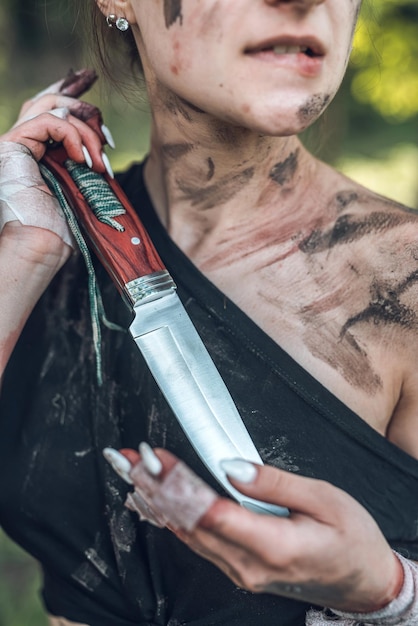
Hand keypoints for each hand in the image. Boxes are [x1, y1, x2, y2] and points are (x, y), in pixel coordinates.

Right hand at [0, 70, 112, 266]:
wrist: (42, 247)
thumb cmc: (61, 230)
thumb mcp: (79, 190)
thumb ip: (82, 166)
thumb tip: (101, 153)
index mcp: (36, 156)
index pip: (49, 113)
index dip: (69, 93)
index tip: (89, 80)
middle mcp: (22, 146)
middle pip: (46, 100)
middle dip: (74, 90)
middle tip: (93, 79)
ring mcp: (14, 145)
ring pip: (51, 108)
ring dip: (84, 128)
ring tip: (99, 156)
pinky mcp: (11, 147)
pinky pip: (48, 122)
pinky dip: (71, 135)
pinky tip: (83, 158)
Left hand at [119, 447, 403, 613]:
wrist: (362, 582)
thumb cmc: (350, 537)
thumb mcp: (323, 499)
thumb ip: (274, 483)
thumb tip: (230, 467)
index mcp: (273, 546)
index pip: (211, 514)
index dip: (179, 484)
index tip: (156, 458)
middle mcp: (248, 566)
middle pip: (190, 524)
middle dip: (156, 488)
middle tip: (128, 458)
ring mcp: (239, 572)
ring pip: (187, 535)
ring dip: (157, 501)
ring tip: (132, 471)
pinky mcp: (237, 569)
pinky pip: (196, 542)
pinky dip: (172, 518)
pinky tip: (153, 501)